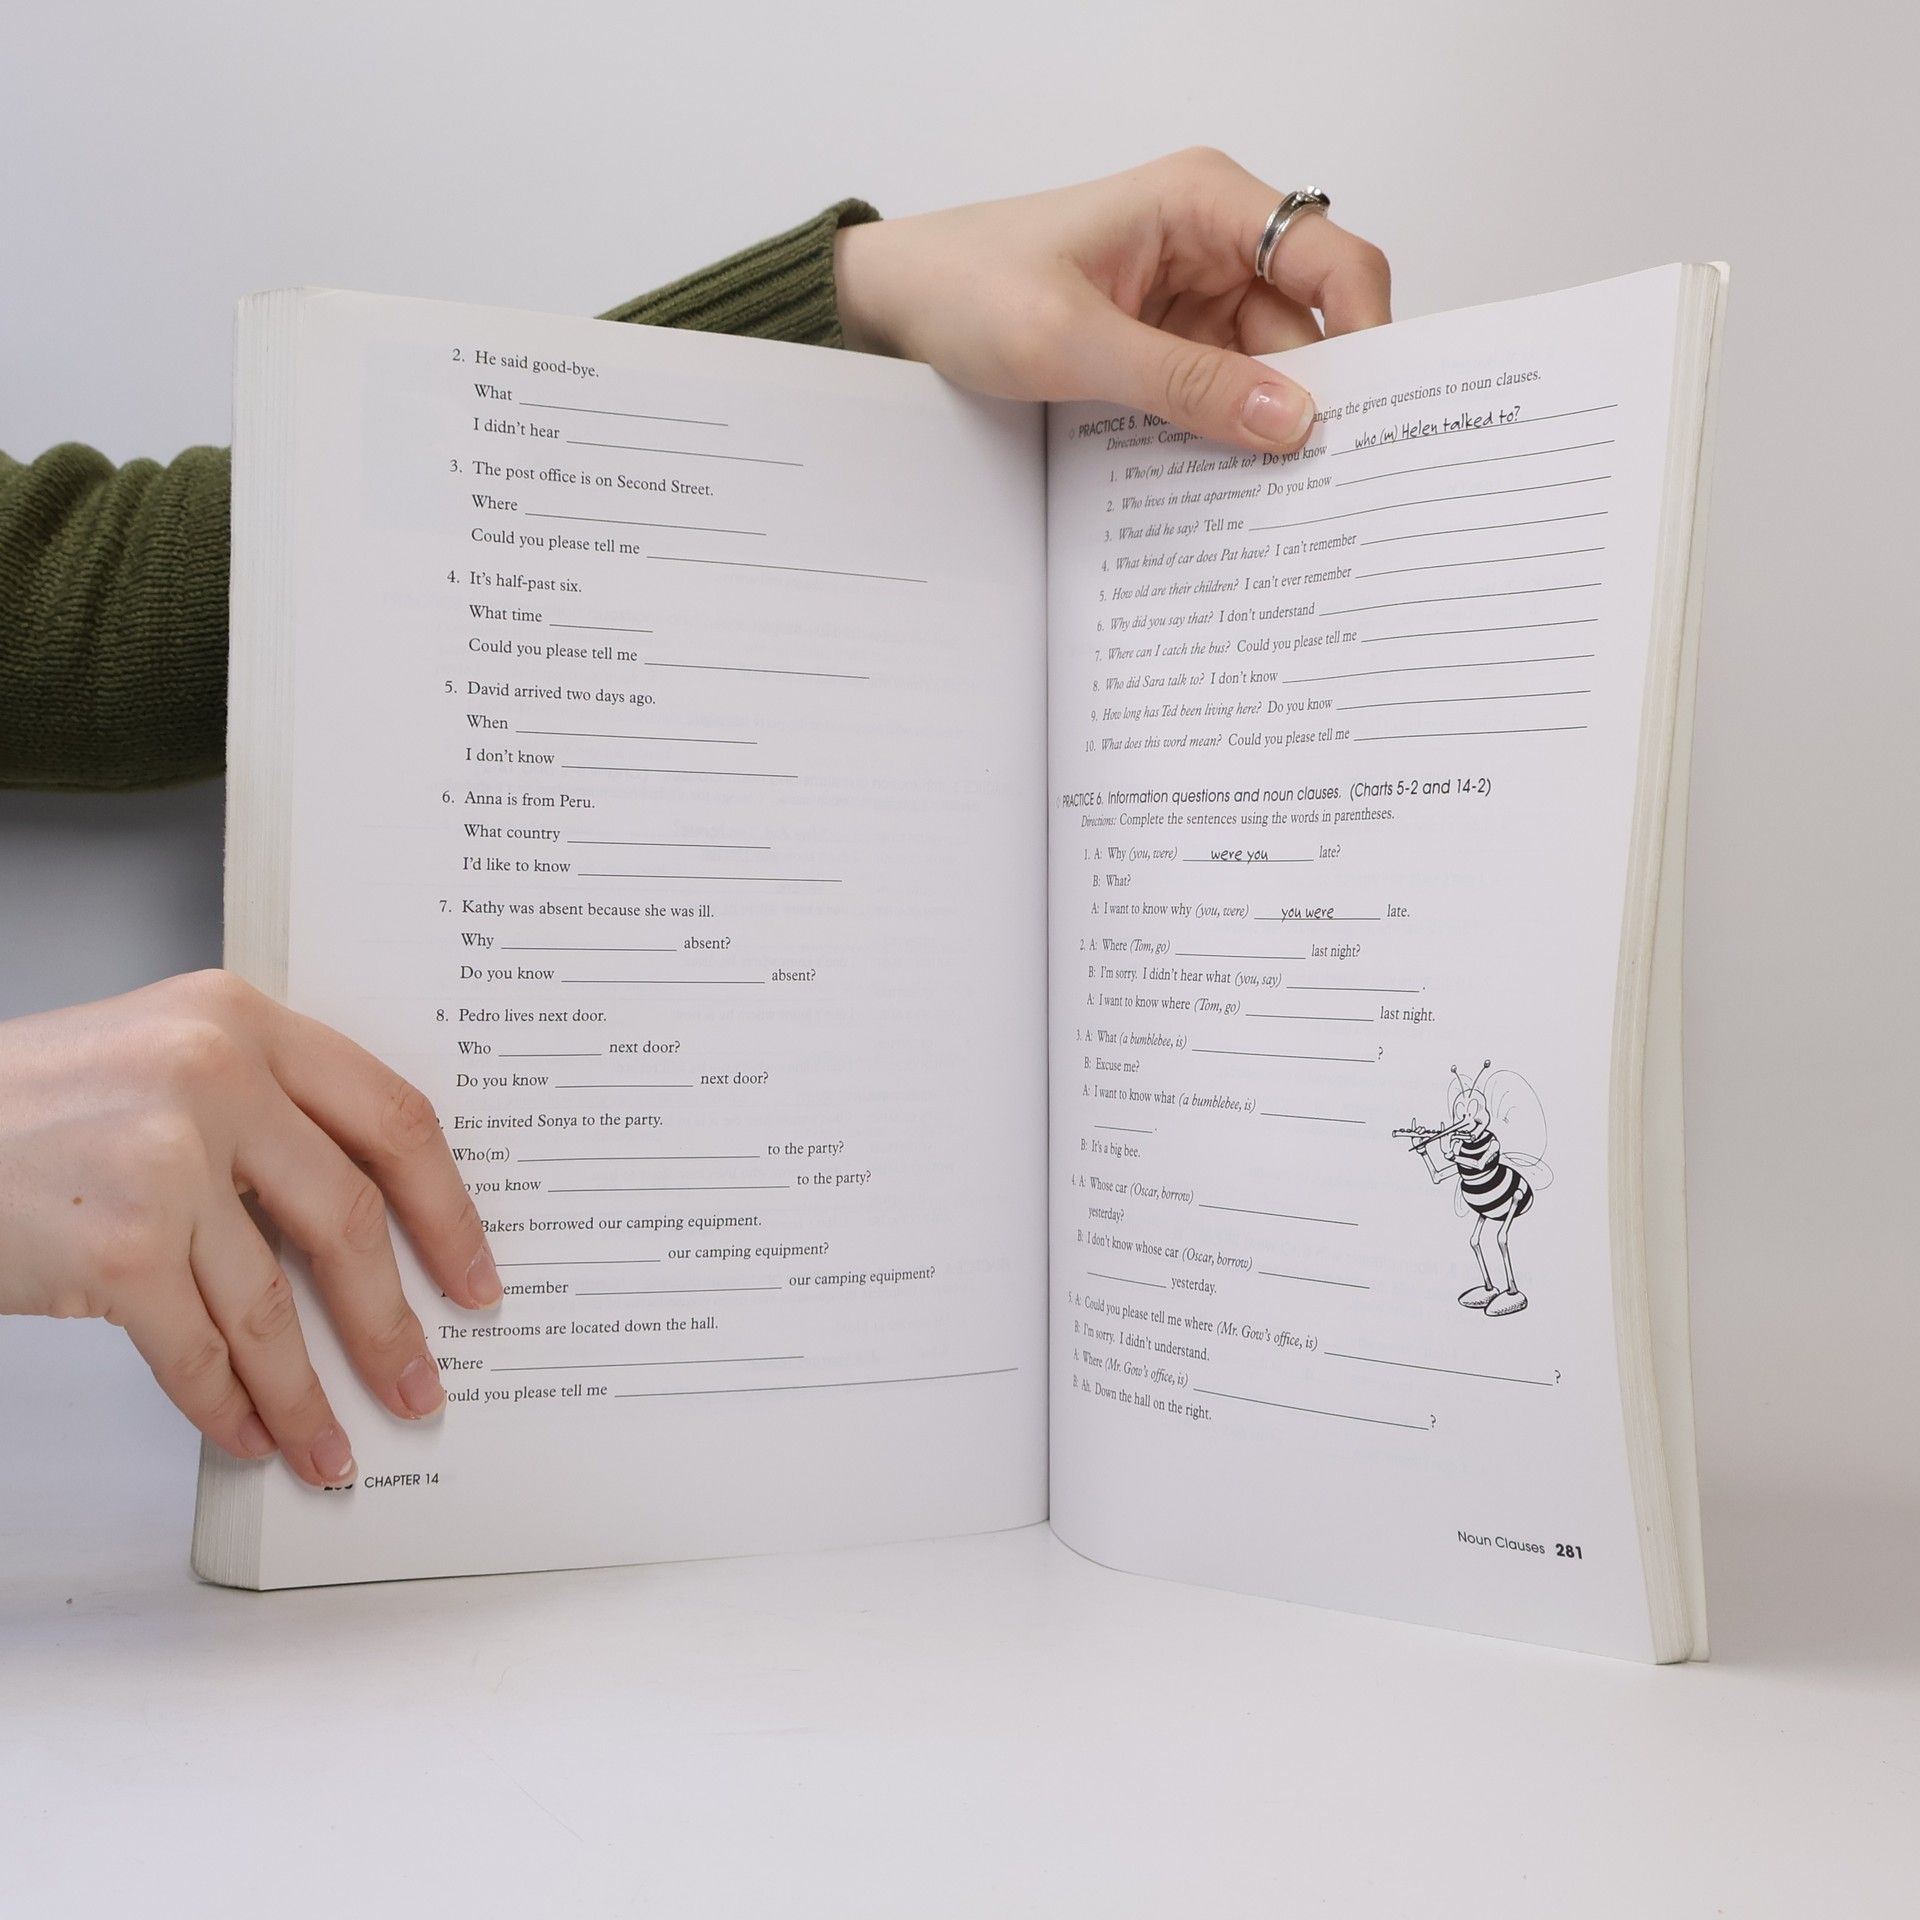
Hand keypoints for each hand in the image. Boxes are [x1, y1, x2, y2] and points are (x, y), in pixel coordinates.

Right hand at [0, 970, 499, 1484]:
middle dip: (393, 1320)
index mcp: (240, 1020)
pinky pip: (200, 1350)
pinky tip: (250, 1435)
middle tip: (422, 1381)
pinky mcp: (117, 1247)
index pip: (391, 1117)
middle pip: (351, 1216)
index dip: (449, 1208)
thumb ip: (263, 1114)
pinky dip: (230, 1406)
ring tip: (336, 1444)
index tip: (474, 1274)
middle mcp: (213, 1076)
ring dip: (310, 1392)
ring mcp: (164, 1160)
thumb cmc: (23, 1109)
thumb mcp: (160, 1062)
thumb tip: (363, 1227)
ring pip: (275, 1303)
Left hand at [834, 148, 1390, 452]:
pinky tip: (1224, 483)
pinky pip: (1218, 393)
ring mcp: (1189, 296)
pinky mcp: (1164, 344)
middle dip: (1315, 398)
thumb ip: (1183, 384)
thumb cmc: (966, 288)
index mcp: (1202, 201)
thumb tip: (1290, 421)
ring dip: (1263, 428)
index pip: (1328, 256)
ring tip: (1272, 498)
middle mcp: (1210, 241)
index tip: (1370, 413)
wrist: (896, 304)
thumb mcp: (1072, 343)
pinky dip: (1222, 436)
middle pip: (1305, 326)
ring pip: (1264, 370)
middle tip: (1327, 482)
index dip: (1366, 330)